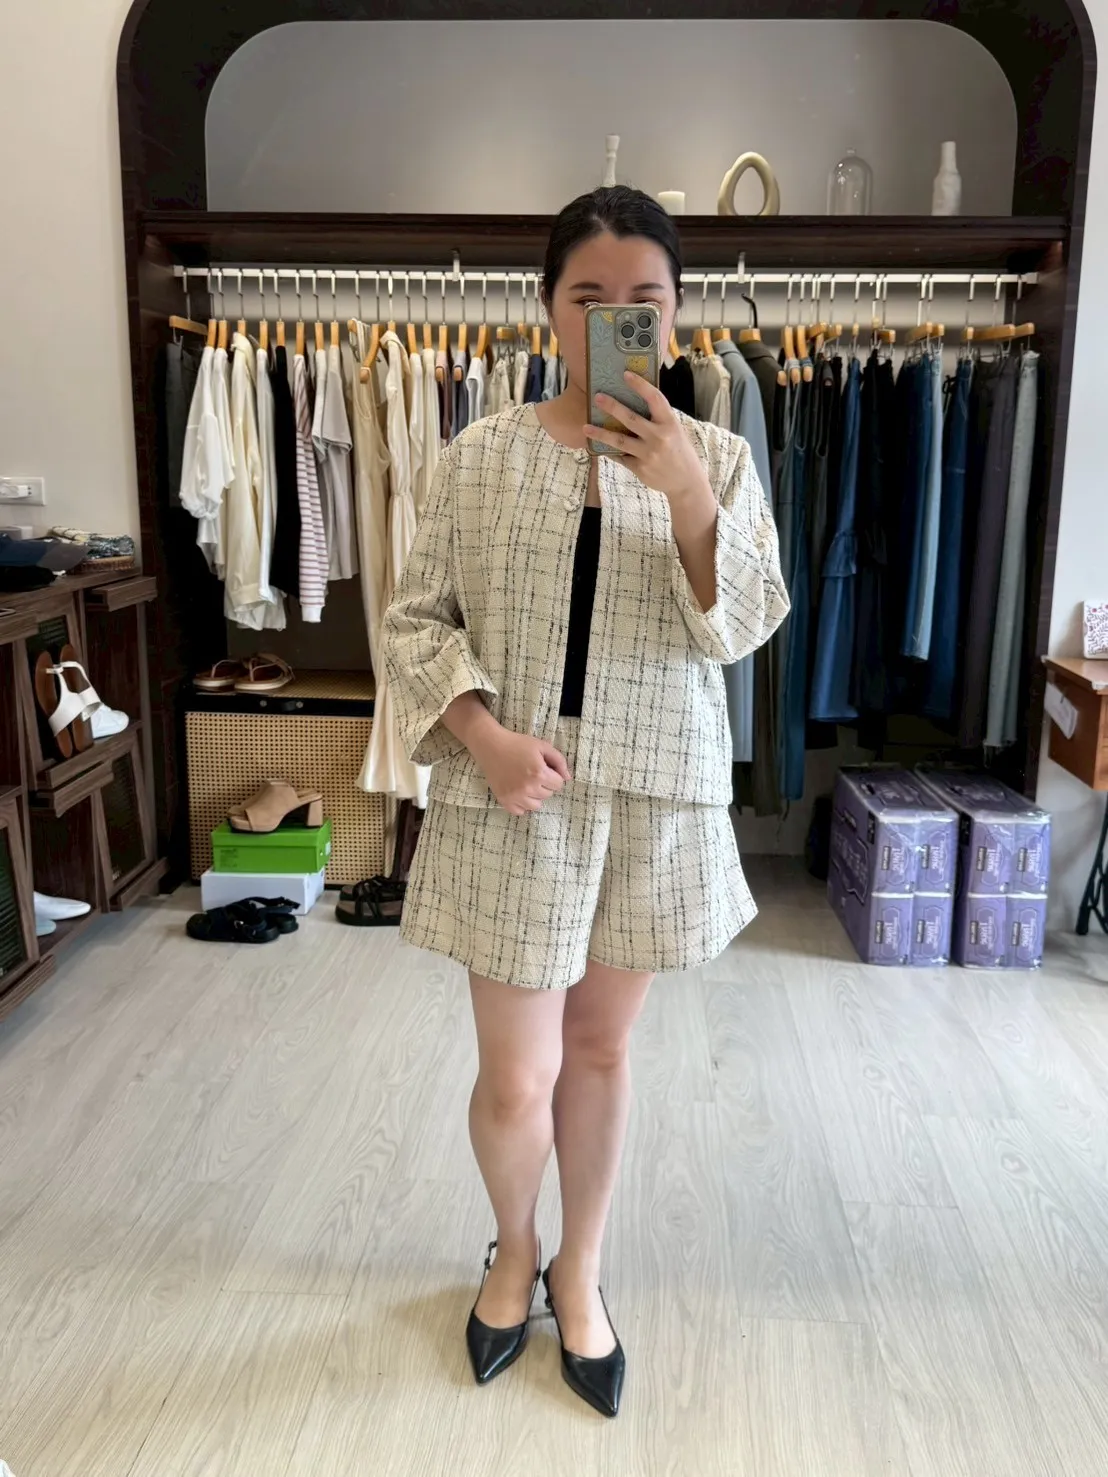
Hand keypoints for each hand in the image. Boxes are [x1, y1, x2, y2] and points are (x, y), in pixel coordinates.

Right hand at [469, 724, 571, 815]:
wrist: (491, 746)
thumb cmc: (518, 744)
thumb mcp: (542, 746)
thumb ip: (559, 761)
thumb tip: (568, 778)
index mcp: (539, 773)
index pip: (558, 784)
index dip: (553, 775)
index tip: (544, 768)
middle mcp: (528, 788)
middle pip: (548, 795)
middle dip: (544, 784)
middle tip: (532, 773)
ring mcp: (515, 796)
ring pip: (536, 805)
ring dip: (535, 796)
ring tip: (526, 783)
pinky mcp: (504, 800)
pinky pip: (520, 811)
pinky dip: (522, 805)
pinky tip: (518, 792)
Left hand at [588, 372, 712, 503]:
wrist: (686, 482)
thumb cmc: (679, 451)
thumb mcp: (675, 430)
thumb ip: (658, 418)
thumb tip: (636, 401)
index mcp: (669, 423)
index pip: (654, 399)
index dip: (640, 385)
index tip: (626, 374)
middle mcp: (659, 437)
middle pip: (631, 419)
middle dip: (612, 407)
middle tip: (597, 397)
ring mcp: (648, 454)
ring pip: (620, 441)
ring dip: (601, 433)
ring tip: (586, 428)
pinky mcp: (640, 468)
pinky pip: (620, 457)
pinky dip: (609, 451)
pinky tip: (598, 445)